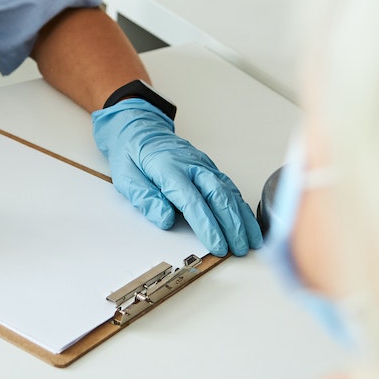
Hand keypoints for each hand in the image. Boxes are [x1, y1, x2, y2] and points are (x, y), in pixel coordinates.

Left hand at [91, 99, 263, 256]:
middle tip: (239, 249)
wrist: (140, 128)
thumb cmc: (132, 155)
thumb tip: (165, 219)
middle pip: (218, 196)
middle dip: (232, 225)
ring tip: (252, 240)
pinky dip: (241, 206)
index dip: (207, 225)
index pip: (192, 201)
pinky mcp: (210, 168)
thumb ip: (146, 198)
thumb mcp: (125, 177)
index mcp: (169, 168)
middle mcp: (192, 166)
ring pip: (229, 192)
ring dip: (242, 217)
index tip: (217, 245)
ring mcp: (204, 165)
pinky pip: (229, 187)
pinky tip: (248, 221)